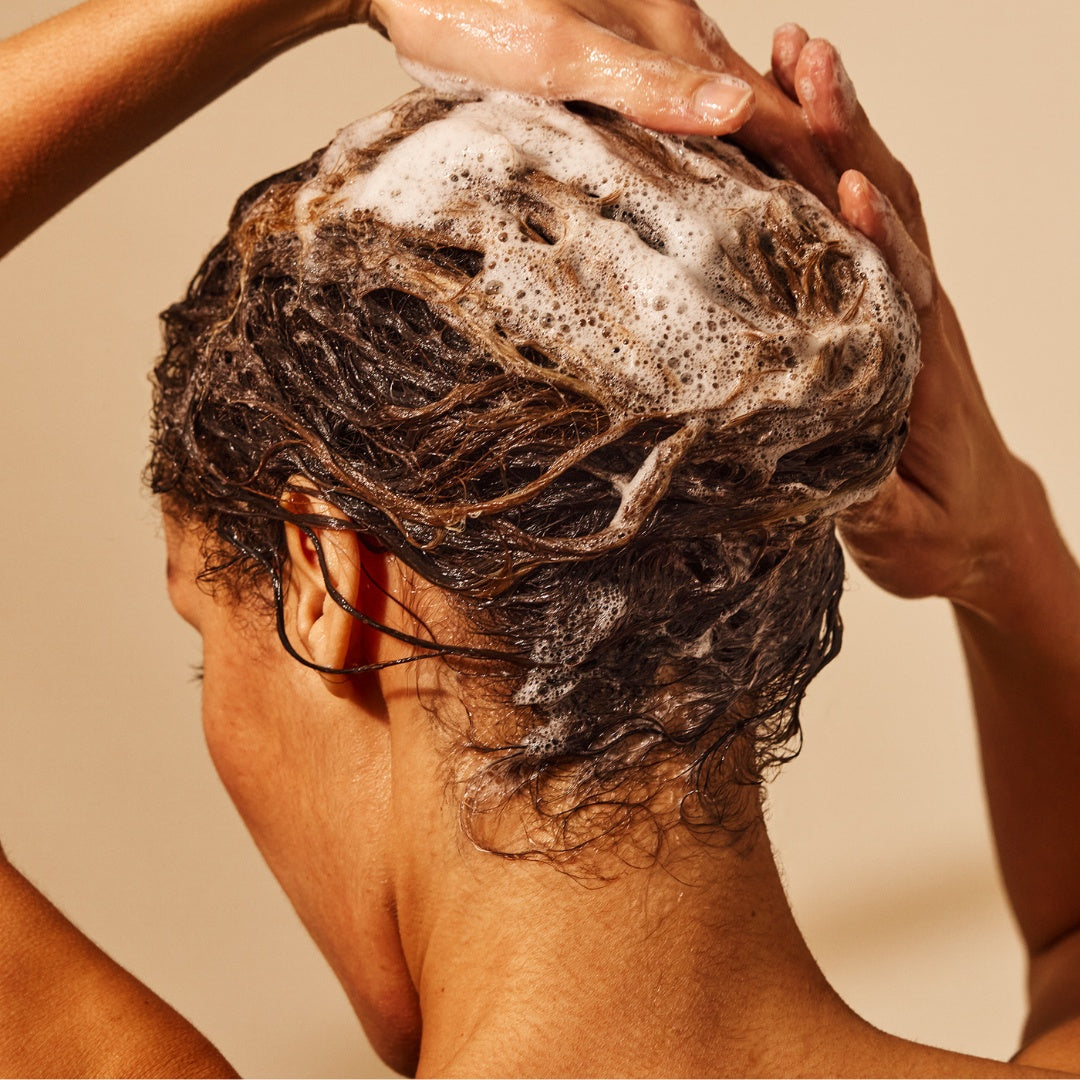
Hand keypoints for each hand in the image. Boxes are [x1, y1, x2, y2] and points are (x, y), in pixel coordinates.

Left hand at [367, 0, 836, 191]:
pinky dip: (716, 139)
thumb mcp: (560, 56)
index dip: (816, 169)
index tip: (856, 222)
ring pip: (730, 104)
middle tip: (851, 224)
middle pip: (763, 109)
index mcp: (671, 40)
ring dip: (770, 153)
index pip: (770, 116)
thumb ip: (651, 85)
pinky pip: (684, 104)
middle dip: (810, 165)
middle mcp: (669, 38)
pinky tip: (720, 163)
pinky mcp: (611, 55)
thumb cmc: (468, 10)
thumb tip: (743, 111)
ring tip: (807, 204)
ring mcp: (642, 44)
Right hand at [768, 27, 1031, 616]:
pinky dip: (840, 154)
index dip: (874, 236)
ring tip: (797, 57)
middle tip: (796, 68)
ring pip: (879, 194)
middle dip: (843, 140)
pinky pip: (869, 214)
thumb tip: (816, 467)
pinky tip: (807, 115)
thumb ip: (868, 504)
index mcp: (918, 374)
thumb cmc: (939, 532)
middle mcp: (918, 317)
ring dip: (842, 124)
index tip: (848, 183)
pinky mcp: (891, 300)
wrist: (985, 524)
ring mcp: (907, 300)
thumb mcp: (900, 536)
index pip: (897, 287)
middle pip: (884, 211)